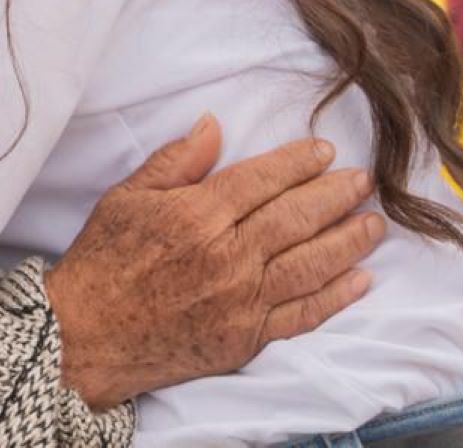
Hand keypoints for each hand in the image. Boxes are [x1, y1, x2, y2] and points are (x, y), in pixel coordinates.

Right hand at [43, 115, 382, 409]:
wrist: (88, 335)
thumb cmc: (103, 262)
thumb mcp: (127, 197)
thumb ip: (176, 161)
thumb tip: (214, 125)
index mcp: (197, 216)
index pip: (262, 180)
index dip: (298, 163)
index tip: (325, 150)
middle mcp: (227, 256)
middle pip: (295, 218)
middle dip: (335, 195)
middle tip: (364, 179)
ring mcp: (241, 300)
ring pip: (309, 264)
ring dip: (347, 241)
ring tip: (374, 223)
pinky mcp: (246, 337)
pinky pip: (302, 315)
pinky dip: (335, 297)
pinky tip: (359, 280)